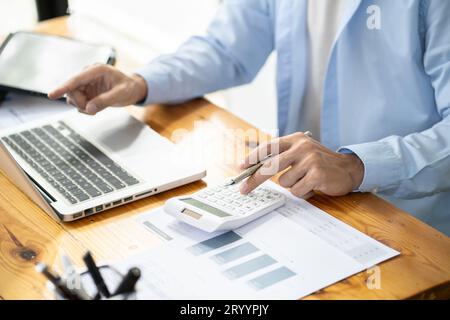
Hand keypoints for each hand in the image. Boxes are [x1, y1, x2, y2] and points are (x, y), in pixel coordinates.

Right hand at [48, 64, 147, 114]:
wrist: (133, 88)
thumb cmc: (129, 87)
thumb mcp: (121, 94)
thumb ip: (105, 101)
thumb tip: (89, 108)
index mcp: (96, 70)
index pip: (75, 80)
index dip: (62, 88)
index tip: (51, 95)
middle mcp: (88, 75)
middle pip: (71, 90)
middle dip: (80, 103)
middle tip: (93, 110)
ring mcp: (85, 84)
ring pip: (72, 98)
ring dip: (82, 106)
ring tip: (97, 108)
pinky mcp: (85, 92)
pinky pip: (77, 102)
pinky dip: (84, 109)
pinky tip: (95, 107)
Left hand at [239, 132, 363, 198]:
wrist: (349, 169)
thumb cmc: (321, 163)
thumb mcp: (302, 152)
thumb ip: (283, 156)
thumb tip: (257, 168)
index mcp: (296, 139)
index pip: (269, 147)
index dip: (253, 157)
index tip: (241, 167)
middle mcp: (302, 147)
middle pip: (270, 166)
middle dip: (255, 179)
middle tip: (244, 189)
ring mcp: (310, 160)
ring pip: (285, 182)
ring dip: (293, 186)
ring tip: (306, 181)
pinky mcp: (317, 174)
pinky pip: (297, 190)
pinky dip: (303, 192)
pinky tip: (314, 186)